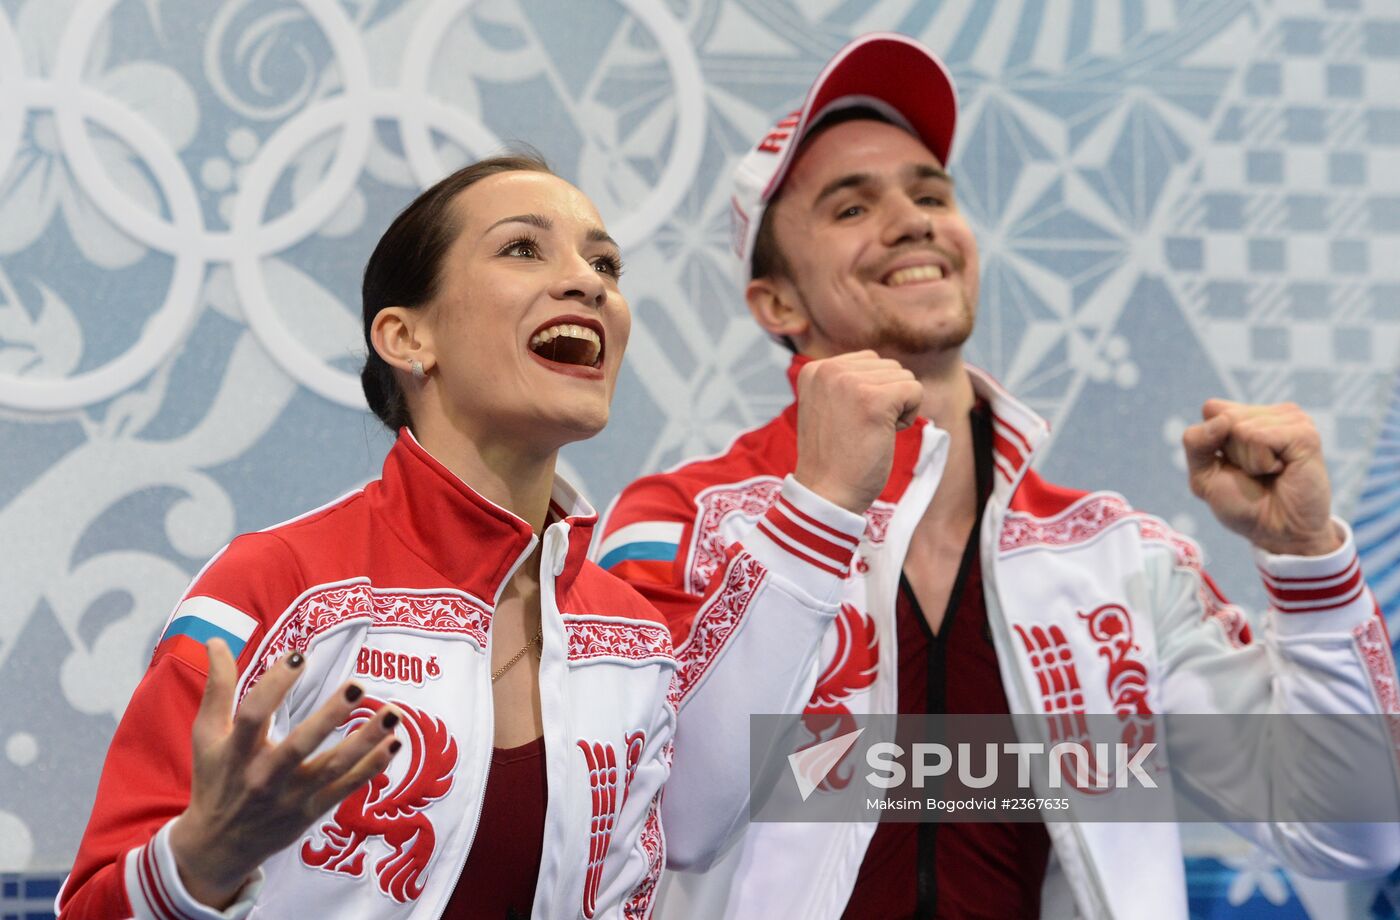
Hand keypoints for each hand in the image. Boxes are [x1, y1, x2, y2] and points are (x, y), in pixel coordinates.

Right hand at [168, 640, 400, 908]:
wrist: (218, 847)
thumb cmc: (216, 780)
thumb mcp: (207, 736)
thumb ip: (217, 688)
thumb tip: (216, 640)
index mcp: (236, 753)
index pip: (253, 715)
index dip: (275, 684)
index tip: (299, 656)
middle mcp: (264, 777)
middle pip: (299, 745)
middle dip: (330, 716)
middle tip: (358, 686)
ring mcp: (291, 797)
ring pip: (332, 768)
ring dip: (365, 741)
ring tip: (393, 712)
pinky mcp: (311, 812)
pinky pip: (346, 788)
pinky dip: (372, 767)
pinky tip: (394, 743)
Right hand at [793, 351, 922, 514]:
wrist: (827, 493)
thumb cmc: (834, 457)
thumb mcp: (829, 405)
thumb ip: (848, 381)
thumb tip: (888, 368)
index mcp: (815, 368)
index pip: (869, 361)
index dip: (871, 393)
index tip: (849, 421)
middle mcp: (829, 369)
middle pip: (888, 367)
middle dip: (887, 398)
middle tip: (861, 429)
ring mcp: (850, 383)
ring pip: (904, 377)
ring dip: (898, 408)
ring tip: (870, 432)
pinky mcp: (875, 400)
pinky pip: (915, 391)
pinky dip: (909, 416)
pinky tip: (886, 435)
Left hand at [1182, 399, 1341, 555]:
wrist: (1278, 533)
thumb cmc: (1244, 504)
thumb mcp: (1203, 475)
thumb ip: (1195, 443)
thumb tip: (1222, 419)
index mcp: (1248, 416)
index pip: (1212, 409)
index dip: (1210, 443)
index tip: (1230, 465)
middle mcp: (1271, 414)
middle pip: (1225, 418)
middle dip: (1231, 453)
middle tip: (1255, 473)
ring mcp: (1292, 420)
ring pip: (1242, 427)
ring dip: (1249, 461)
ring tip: (1270, 473)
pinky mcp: (1305, 434)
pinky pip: (1260, 437)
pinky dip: (1262, 462)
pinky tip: (1281, 471)